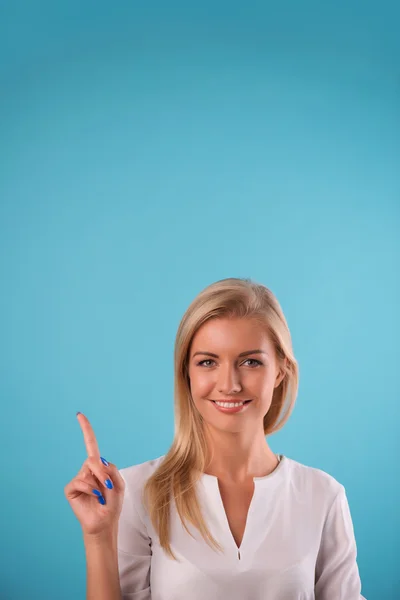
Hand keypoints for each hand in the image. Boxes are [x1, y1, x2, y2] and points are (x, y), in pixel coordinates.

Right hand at [64, 412, 124, 537]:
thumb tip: (98, 463)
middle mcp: (87, 469)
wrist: (105, 522)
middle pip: (94, 459)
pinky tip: (95, 498)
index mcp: (99, 466)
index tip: (79, 414)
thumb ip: (112, 470)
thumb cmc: (112, 504)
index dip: (86, 429)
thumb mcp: (119, 484)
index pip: (91, 444)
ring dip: (98, 484)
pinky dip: (90, 490)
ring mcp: (79, 478)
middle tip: (108, 486)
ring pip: (88, 471)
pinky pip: (80, 482)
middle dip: (102, 472)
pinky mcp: (71, 489)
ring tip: (101, 496)